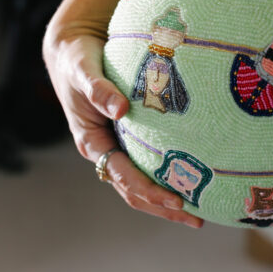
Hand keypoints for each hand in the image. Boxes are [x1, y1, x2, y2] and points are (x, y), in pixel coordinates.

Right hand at [42, 30, 203, 227]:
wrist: (73, 51)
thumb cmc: (77, 62)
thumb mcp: (83, 73)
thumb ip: (99, 90)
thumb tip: (120, 108)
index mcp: (92, 142)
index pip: (122, 176)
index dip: (149, 191)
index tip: (175, 201)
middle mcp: (105, 150)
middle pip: (134, 191)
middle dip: (164, 208)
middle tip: (197, 220)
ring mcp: (117, 146)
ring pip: (142, 182)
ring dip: (167, 199)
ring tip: (199, 211)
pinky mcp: (129, 137)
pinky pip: (149, 162)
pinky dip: (167, 175)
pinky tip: (192, 178)